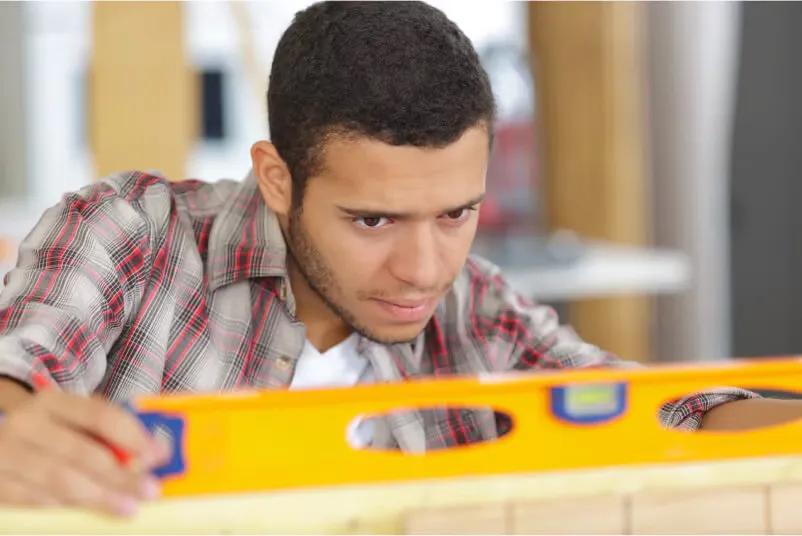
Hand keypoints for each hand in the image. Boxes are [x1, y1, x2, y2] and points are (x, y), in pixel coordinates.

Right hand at [0, 386, 168, 515]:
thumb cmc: (51, 432)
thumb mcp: (76, 420)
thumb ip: (111, 431)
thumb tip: (154, 452)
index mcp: (53, 402)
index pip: (100, 416)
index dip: (132, 436)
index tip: (158, 455)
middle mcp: (27, 423)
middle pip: (83, 452)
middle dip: (121, 475)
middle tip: (150, 490)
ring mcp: (6, 452)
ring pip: (60, 479)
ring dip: (99, 496)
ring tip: (128, 506)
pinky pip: (35, 499)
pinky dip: (64, 506)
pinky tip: (87, 509)